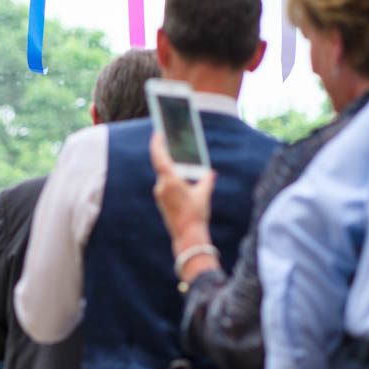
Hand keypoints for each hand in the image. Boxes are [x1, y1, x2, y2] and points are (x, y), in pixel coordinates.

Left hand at [149, 132, 219, 268]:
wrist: (187, 236)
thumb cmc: (196, 214)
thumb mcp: (204, 194)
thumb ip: (206, 180)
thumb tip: (210, 173)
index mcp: (170, 181)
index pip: (160, 157)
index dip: (158, 144)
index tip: (158, 132)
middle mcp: (162, 186)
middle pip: (161, 164)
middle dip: (164, 151)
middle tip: (167, 138)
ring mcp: (160, 194)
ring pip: (164, 174)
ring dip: (171, 165)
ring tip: (179, 154)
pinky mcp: (162, 200)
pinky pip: (165, 183)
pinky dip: (172, 176)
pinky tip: (180, 173)